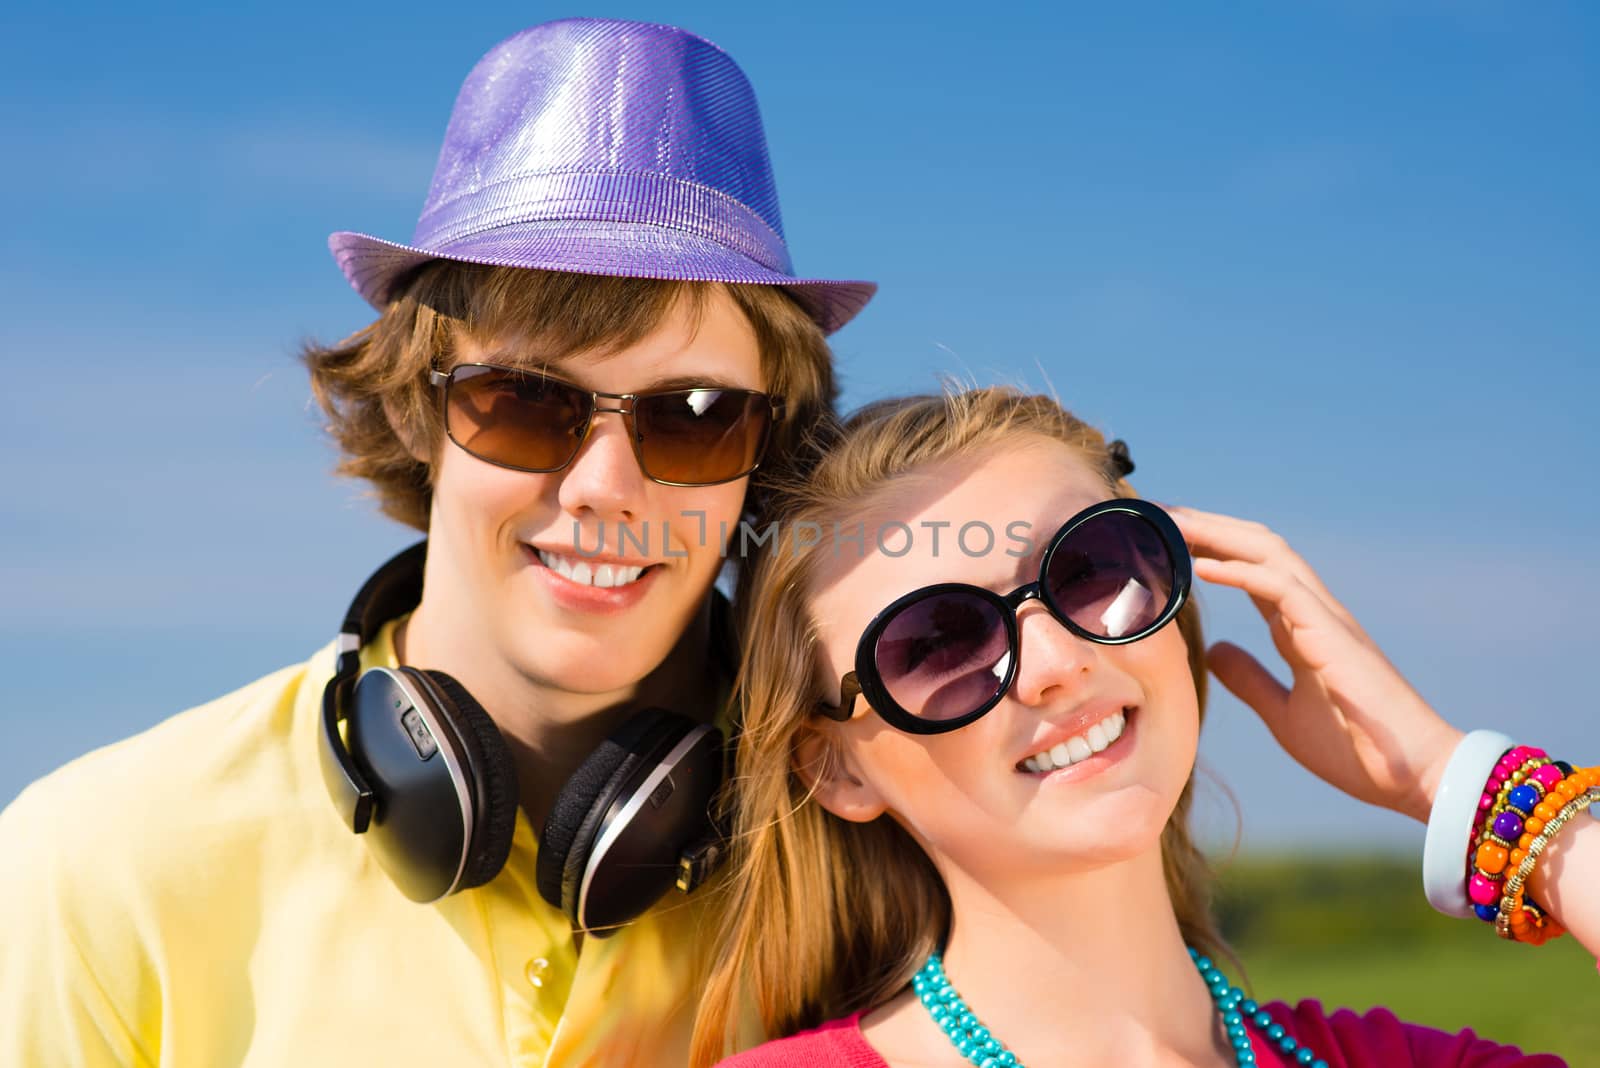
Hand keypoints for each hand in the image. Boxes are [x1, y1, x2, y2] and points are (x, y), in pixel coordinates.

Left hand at [1167, 505, 1463, 822]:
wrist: (1414, 777)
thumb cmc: (1357, 747)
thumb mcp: (1283, 712)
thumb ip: (1250, 678)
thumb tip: (1215, 652)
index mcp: (1300, 625)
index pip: (1248, 568)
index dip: (1207, 546)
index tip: (1161, 537)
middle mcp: (1312, 610)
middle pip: (1255, 546)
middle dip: (1205, 524)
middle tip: (1154, 510)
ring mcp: (1325, 618)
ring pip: (1269, 552)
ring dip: (1217, 533)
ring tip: (1170, 522)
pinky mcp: (1332, 635)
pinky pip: (1283, 588)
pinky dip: (1241, 571)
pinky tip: (1201, 565)